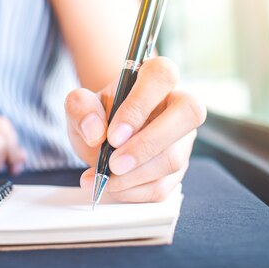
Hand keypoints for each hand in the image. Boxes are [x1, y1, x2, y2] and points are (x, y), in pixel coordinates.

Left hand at [64, 57, 205, 201]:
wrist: (101, 138)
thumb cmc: (96, 115)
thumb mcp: (79, 106)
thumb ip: (80, 108)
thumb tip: (95, 130)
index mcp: (154, 77)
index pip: (162, 76)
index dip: (139, 106)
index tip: (112, 135)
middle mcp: (177, 104)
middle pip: (189, 113)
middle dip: (147, 145)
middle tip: (114, 164)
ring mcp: (182, 138)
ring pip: (174, 158)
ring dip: (135, 175)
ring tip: (104, 178)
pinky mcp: (177, 169)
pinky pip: (164, 185)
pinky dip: (134, 192)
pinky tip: (113, 186)